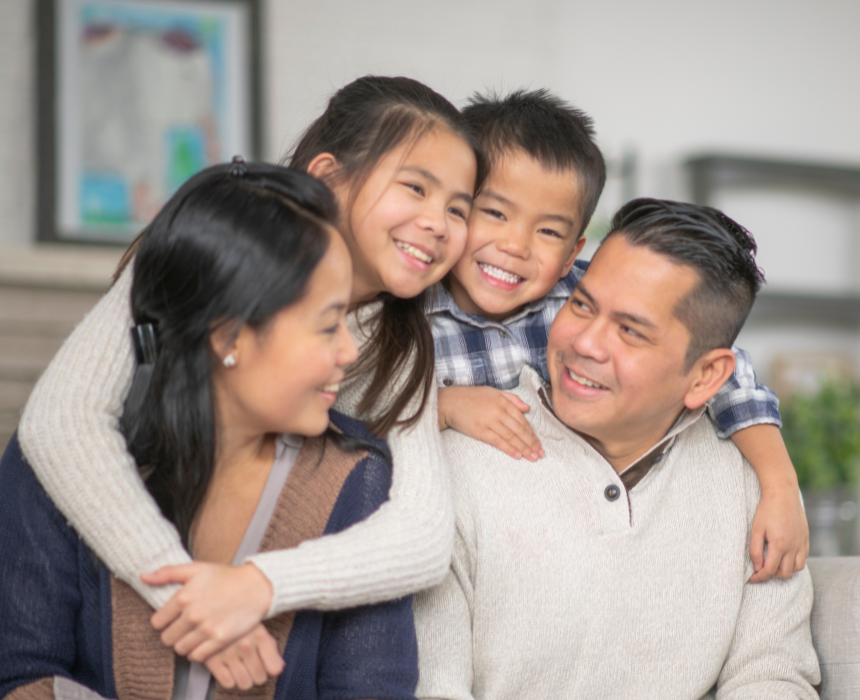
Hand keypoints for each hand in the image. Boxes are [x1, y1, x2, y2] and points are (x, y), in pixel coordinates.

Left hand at [140, 561, 272, 659]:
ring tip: (194, 634)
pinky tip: (203, 641)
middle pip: (166, 638)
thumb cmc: (226, 576)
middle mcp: (193, 614)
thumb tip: (143, 577)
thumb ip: (168, 573)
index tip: (173, 618)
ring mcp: (206, 628)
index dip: (164, 621)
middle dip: (173, 634)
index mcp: (184, 596)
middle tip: (183, 628)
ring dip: (184, 644)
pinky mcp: (219, 640)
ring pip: (180, 649)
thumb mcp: (197, 569)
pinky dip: (197, 652)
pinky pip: (196, 656)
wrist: (256, 586)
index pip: (157, 622)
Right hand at [204, 624, 284, 688]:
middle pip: (259, 678)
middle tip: (252, 668)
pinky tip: (230, 669)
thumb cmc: (240, 621)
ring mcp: (228, 653)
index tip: (266, 667)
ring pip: (245, 683)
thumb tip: (278, 669)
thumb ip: (271, 647)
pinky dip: (230, 679)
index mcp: (259, 635)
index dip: (270, 670)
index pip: (273, 668)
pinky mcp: (212, 659)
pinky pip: (228, 683)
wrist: (212, 610)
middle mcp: (245, 644)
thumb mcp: (258, 627)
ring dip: (244, 679)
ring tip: (241, 669)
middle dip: (257, 675)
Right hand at [439, 386, 543, 460]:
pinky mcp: (481, 431)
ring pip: (511, 437)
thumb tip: (527, 408)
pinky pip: (498, 442)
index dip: (532, 433)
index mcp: (503, 402)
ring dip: (523, 448)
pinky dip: (509, 449)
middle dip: (531, 443)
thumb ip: (512, 399)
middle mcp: (499, 411)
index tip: (538, 443)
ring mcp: (490, 422)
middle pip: (519, 430)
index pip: (522, 420)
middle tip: (540, 453)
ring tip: (532, 457)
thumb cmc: (471, 397)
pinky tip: (517, 455)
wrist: (450, 402)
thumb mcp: (493, 392)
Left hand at [749, 485, 808, 582]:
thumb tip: (757, 567)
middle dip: (772, 575)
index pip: (770, 570)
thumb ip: (755, 550)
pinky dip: (795, 561)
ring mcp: (801, 542)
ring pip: (798, 568)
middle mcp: (793, 546)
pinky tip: (785, 556)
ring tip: (774, 564)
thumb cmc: (766, 510)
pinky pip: (804, 557)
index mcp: (779, 545)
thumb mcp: (756, 529)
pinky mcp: (806, 538)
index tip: (752, 578)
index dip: (760, 577)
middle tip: (761, 569)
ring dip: (786, 570)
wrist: (783, 493)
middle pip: (785, 572)